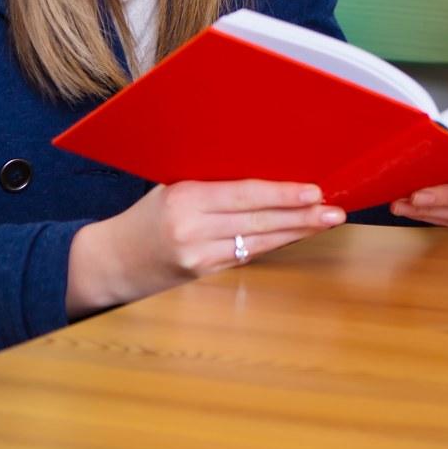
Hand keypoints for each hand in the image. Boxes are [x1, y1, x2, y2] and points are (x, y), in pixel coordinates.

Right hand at [67, 179, 344, 314]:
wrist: (113, 261)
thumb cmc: (147, 216)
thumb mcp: (172, 187)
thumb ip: (212, 183)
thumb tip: (265, 172)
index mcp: (186, 198)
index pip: (244, 195)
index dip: (282, 194)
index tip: (313, 191)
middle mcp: (193, 229)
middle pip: (259, 222)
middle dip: (301, 216)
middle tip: (334, 210)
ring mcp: (199, 257)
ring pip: (259, 243)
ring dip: (296, 232)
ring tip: (326, 221)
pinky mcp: (204, 276)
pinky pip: (247, 257)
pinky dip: (274, 245)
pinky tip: (295, 235)